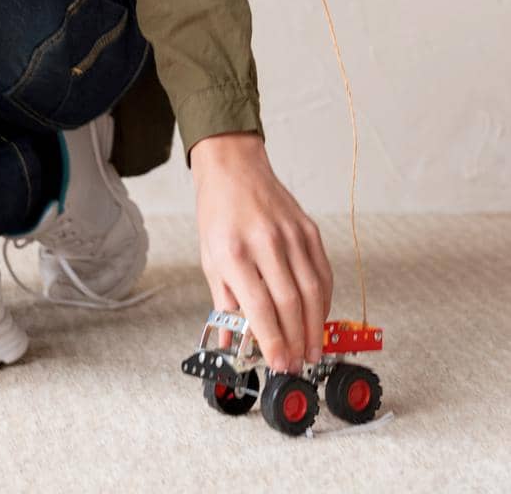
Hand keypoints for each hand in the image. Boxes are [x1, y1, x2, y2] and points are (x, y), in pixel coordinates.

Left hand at [191, 132, 332, 372]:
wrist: (233, 168)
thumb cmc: (219, 214)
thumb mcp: (210, 259)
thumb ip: (225, 303)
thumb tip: (231, 344)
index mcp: (234, 251)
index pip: (260, 307)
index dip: (273, 341)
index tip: (280, 364)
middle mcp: (265, 241)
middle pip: (291, 302)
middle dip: (297, 341)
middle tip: (298, 364)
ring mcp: (291, 233)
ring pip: (313, 290)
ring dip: (316, 327)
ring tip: (312, 350)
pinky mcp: (309, 228)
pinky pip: (323, 272)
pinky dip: (324, 300)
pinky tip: (318, 317)